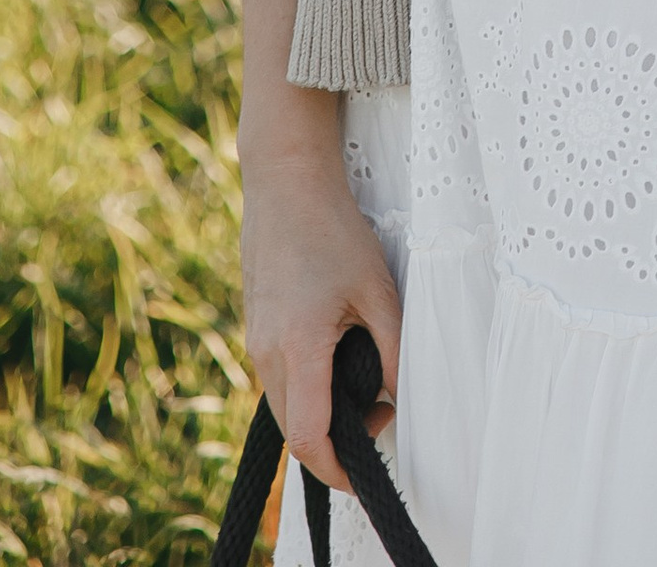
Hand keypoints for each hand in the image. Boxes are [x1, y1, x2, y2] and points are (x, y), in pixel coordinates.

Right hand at [241, 152, 401, 492]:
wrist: (286, 182)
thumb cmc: (335, 229)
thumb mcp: (377, 290)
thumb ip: (394, 350)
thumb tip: (400, 399)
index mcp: (299, 347)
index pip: (309, 437)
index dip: (337, 469)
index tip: (364, 474)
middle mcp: (268, 352)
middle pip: (294, 428)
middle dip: (333, 441)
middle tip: (378, 415)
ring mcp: (256, 340)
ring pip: (283, 404)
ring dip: (318, 412)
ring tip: (363, 383)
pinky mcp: (256, 326)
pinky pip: (277, 377)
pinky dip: (304, 387)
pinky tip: (336, 359)